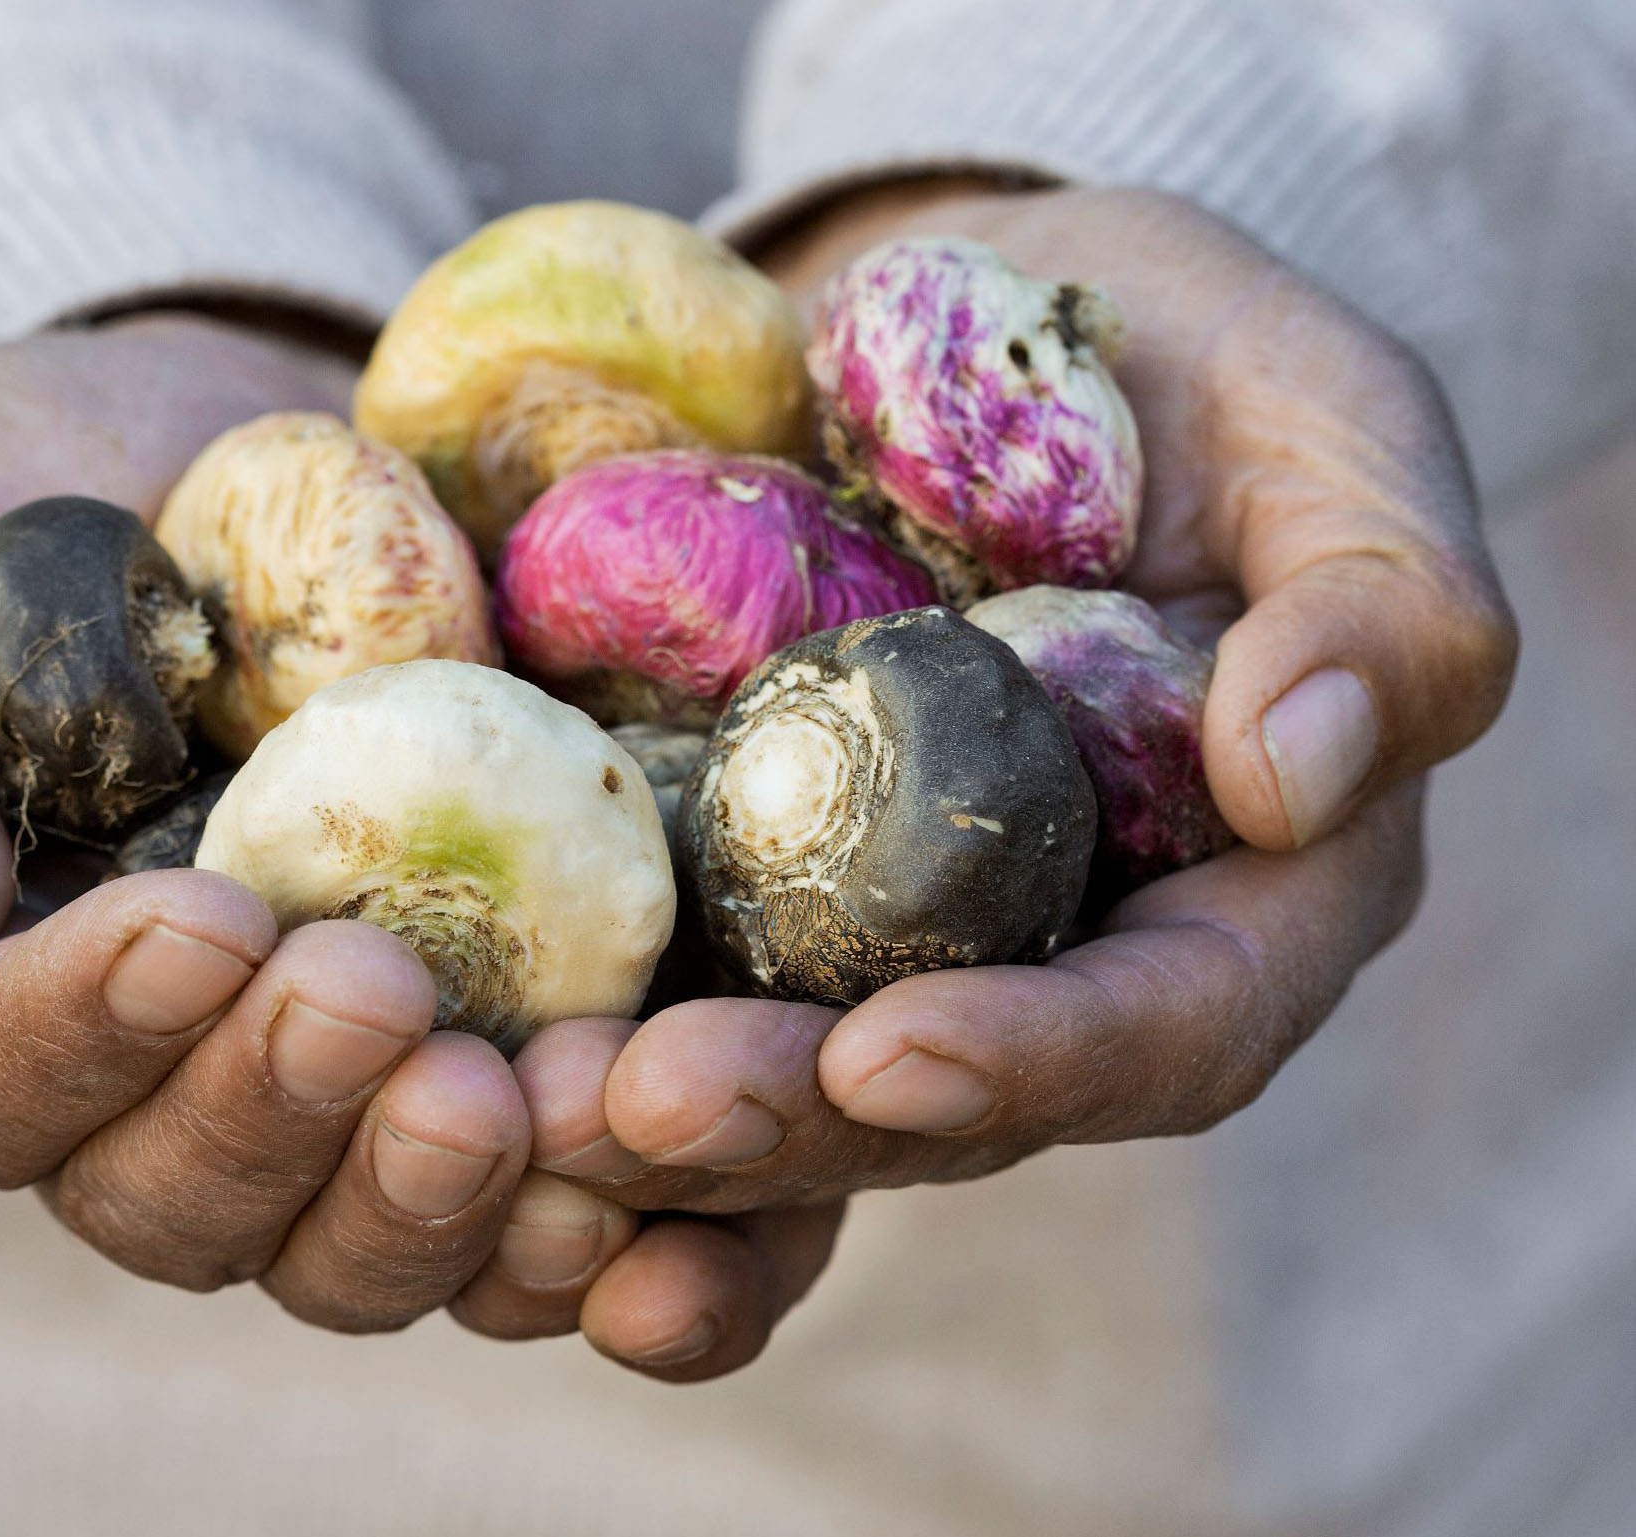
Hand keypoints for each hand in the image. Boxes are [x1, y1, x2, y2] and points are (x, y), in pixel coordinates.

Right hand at [0, 316, 594, 1331]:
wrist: (253, 470)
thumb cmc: (43, 527)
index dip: (88, 1032)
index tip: (201, 916)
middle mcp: (162, 1099)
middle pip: (195, 1207)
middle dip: (281, 1115)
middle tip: (376, 993)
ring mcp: (339, 1108)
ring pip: (366, 1251)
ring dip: (443, 1200)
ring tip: (530, 1094)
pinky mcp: (497, 1074)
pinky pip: (535, 1218)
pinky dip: (600, 1238)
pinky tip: (649, 1190)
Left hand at [517, 184, 1518, 1375]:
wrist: (944, 331)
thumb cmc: (1171, 363)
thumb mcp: (1324, 427)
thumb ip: (1379, 602)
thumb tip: (1297, 778)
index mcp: (1228, 899)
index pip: (1166, 1030)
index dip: (1037, 1064)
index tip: (888, 1053)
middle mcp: (1039, 962)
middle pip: (930, 1104)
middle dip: (785, 1130)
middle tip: (632, 1111)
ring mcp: (863, 938)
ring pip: (769, 1092)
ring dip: (638, 1142)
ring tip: (510, 1113)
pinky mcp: (717, 883)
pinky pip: (640, 997)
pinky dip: (547, 1044)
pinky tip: (442, 1074)